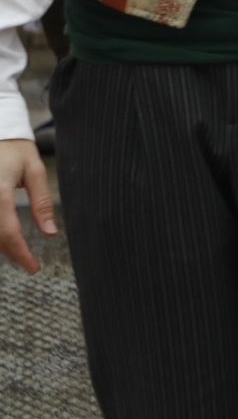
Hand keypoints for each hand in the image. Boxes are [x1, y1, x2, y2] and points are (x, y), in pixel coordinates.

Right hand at [1, 138, 54, 274]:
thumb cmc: (15, 150)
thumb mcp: (35, 172)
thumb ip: (42, 203)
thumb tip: (51, 233)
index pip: (8, 232)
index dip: (20, 254)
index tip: (34, 268)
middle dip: (10, 252)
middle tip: (28, 261)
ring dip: (0, 245)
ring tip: (18, 251)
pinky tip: (5, 236)